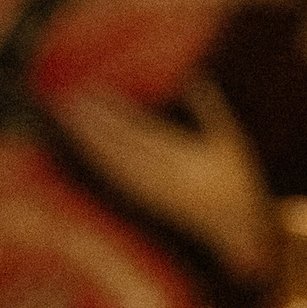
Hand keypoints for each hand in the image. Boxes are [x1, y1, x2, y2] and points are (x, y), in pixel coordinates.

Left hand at [50, 77, 273, 282]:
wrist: (237, 231)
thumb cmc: (239, 183)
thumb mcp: (231, 140)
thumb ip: (210, 107)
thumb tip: (193, 76)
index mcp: (181, 159)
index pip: (137, 130)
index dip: (113, 110)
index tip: (94, 91)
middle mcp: (161, 176)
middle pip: (118, 145)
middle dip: (92, 122)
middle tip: (68, 100)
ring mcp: (152, 191)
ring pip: (113, 162)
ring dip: (90, 141)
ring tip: (70, 120)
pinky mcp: (148, 202)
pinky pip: (118, 180)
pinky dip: (101, 163)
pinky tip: (88, 150)